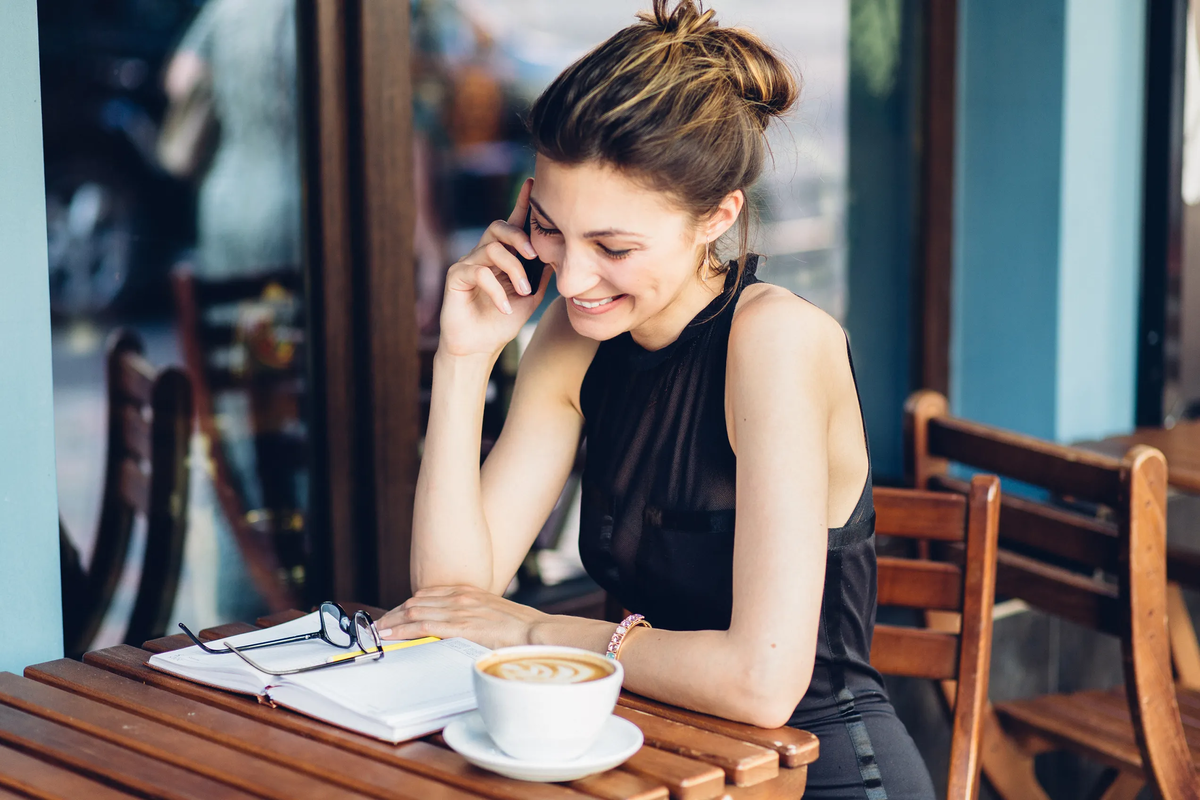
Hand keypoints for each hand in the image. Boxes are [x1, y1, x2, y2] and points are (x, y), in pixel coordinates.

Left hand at [376, 585, 548, 649]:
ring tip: (378, 632)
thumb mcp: (493, 613)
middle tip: (378, 625)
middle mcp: (460, 596)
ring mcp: (460, 610)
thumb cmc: (520, 626)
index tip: (394, 615)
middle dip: (394, 614)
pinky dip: (404, 630)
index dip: (406, 605)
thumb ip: (474, 615)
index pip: (427, 595)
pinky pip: (424, 626)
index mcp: (468, 591)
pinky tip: (392, 637)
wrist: (537, 631)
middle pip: (416, 602)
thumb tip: (462, 628)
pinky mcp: (461, 626)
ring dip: (393, 622)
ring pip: (415, 612)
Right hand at [438, 179, 549, 358]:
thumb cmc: (501, 323)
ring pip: (492, 249)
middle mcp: (482, 255)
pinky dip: (496, 291)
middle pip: (498, 227)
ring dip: (513, 270)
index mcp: (501, 257)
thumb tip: (556, 255)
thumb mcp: (529, 298)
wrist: (478, 349)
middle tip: (534, 254)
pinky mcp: (456, 277)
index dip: (521, 204)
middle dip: (519, 236)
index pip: (511, 224)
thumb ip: (539, 276)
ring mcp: (468, 264)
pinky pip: (479, 272)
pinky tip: (504, 308)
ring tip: (523, 292)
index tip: (532, 183)